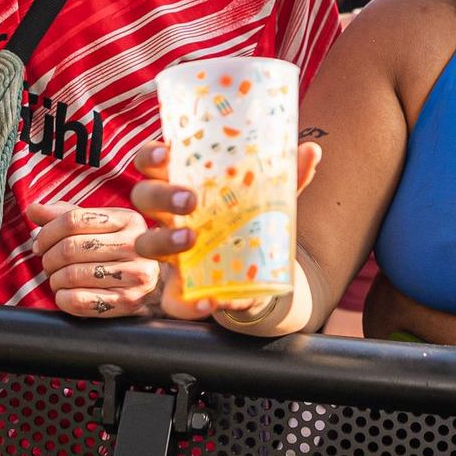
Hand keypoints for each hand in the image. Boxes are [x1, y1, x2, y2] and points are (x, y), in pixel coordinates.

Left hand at [27, 201, 161, 317]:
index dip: (47, 232)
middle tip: (48, 263)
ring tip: (59, 278)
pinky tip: (66, 294)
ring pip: (71, 274)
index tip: (40, 243)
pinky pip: (78, 301)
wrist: (158, 286)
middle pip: (70, 247)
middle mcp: (137, 245)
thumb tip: (34, 208)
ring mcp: (135, 275)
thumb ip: (67, 216)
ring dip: (54, 279)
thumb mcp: (102, 227)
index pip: (74, 219)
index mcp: (129, 219)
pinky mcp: (128, 302)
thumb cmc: (120, 253)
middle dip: (48, 258)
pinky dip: (62, 298)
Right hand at [131, 140, 322, 320]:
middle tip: (191, 201)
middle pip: (144, 197)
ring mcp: (171, 253)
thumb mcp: (271, 197)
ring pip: (145, 244)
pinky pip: (173, 300)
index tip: (167, 156)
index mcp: (185, 183)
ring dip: (163, 240)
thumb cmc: (252, 220)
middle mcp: (170, 215)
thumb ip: (289, 175)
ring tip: (191, 240)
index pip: (152, 162)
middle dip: (161, 195)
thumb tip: (312, 151)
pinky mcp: (181, 289)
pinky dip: (189, 305)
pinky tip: (211, 301)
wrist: (260, 273)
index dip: (151, 156)